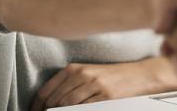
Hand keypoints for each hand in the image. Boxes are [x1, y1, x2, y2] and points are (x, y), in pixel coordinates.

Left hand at [30, 57, 176, 110]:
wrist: (139, 76)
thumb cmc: (112, 76)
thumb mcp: (88, 74)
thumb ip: (69, 85)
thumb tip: (49, 103)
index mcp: (75, 68)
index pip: (46, 91)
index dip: (37, 107)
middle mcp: (82, 75)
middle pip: (54, 101)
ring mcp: (94, 86)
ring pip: (67, 106)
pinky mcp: (106, 97)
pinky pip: (84, 109)